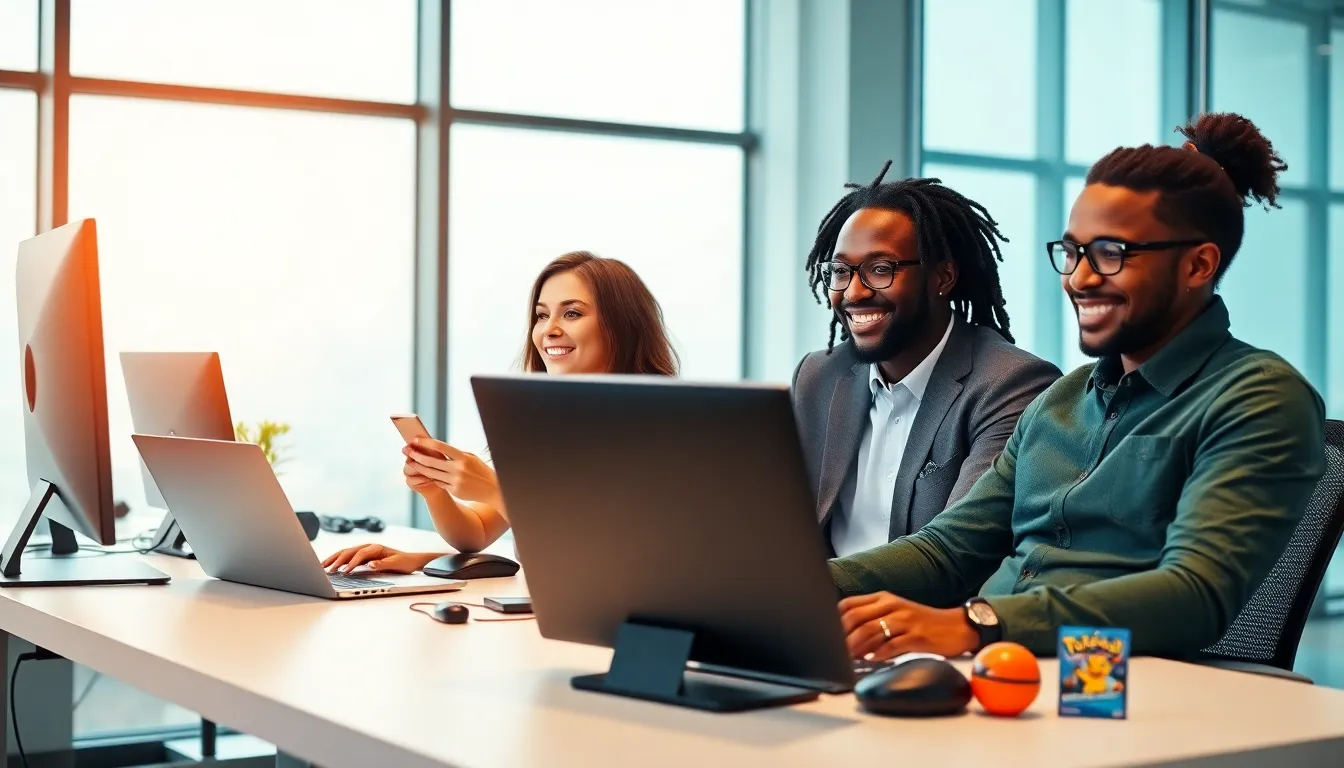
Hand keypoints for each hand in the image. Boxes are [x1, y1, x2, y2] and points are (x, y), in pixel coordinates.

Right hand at [320, 544, 439, 573]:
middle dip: (337, 560)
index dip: (352, 562)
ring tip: (322, 566)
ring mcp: (365, 551)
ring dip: (334, 559)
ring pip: (346, 553)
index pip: (360, 554)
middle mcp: (369, 547)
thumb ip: (383, 564)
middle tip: (327, 570)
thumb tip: (370, 564)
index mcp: (377, 548)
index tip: (345, 571)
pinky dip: (338, 560)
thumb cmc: (405, 562)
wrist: (412, 561)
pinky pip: (348, 557)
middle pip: (349, 551)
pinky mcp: (363, 556)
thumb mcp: (397, 564)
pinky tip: (331, 566)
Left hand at [403, 438, 501, 507]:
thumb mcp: (470, 457)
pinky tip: (423, 473)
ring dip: (419, 467)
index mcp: (463, 457)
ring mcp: (455, 481)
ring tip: (411, 462)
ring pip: (431, 473)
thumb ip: (455, 454)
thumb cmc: (480, 470)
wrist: (492, 489)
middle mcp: (458, 469)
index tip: (415, 439)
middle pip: (431, 461)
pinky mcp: (454, 490)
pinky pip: (438, 482)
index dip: (426, 443)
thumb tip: (436, 449)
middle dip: (417, 455)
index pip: (440, 447)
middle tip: (407, 451)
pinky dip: (430, 477)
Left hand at [838, 592, 978, 660]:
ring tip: (847, 658)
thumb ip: (872, 618)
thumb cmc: (922, 622)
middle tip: (833, 650)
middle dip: (842, 636)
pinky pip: (893, 644)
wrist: (957, 626)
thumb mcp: (896, 613)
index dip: (834, 619)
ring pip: (872, 631)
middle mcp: (892, 606)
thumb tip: (845, 635)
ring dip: (856, 647)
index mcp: (883, 599)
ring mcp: (905, 620)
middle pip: (857, 618)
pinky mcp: (917, 636)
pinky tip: (871, 660)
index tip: (825, 634)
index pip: (849, 604)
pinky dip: (879, 653)